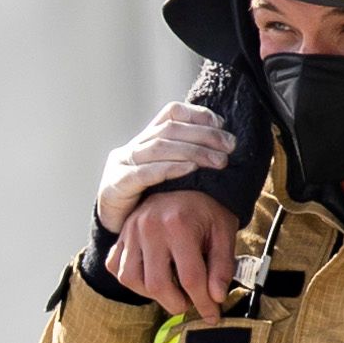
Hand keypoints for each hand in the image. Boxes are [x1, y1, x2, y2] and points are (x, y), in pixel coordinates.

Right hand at [94, 101, 235, 226]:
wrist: (113, 228)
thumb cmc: (145, 204)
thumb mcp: (167, 178)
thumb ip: (186, 162)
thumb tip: (224, 152)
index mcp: (145, 140)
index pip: (171, 114)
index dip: (197, 114)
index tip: (221, 124)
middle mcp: (132, 147)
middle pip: (170, 129)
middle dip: (204, 135)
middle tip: (230, 146)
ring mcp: (121, 164)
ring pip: (159, 147)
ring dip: (194, 151)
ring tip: (219, 160)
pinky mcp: (116, 185)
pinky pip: (145, 173)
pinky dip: (170, 168)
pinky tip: (191, 169)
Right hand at [108, 189, 241, 320]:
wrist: (186, 182)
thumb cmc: (207, 209)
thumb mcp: (224, 233)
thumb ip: (222, 266)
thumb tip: (216, 297)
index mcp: (179, 225)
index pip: (191, 278)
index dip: (203, 303)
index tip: (212, 316)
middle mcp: (150, 227)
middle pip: (158, 284)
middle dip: (177, 304)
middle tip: (190, 303)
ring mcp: (131, 230)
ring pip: (132, 279)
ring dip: (152, 294)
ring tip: (171, 290)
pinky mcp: (121, 234)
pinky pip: (116, 267)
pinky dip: (132, 278)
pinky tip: (150, 276)